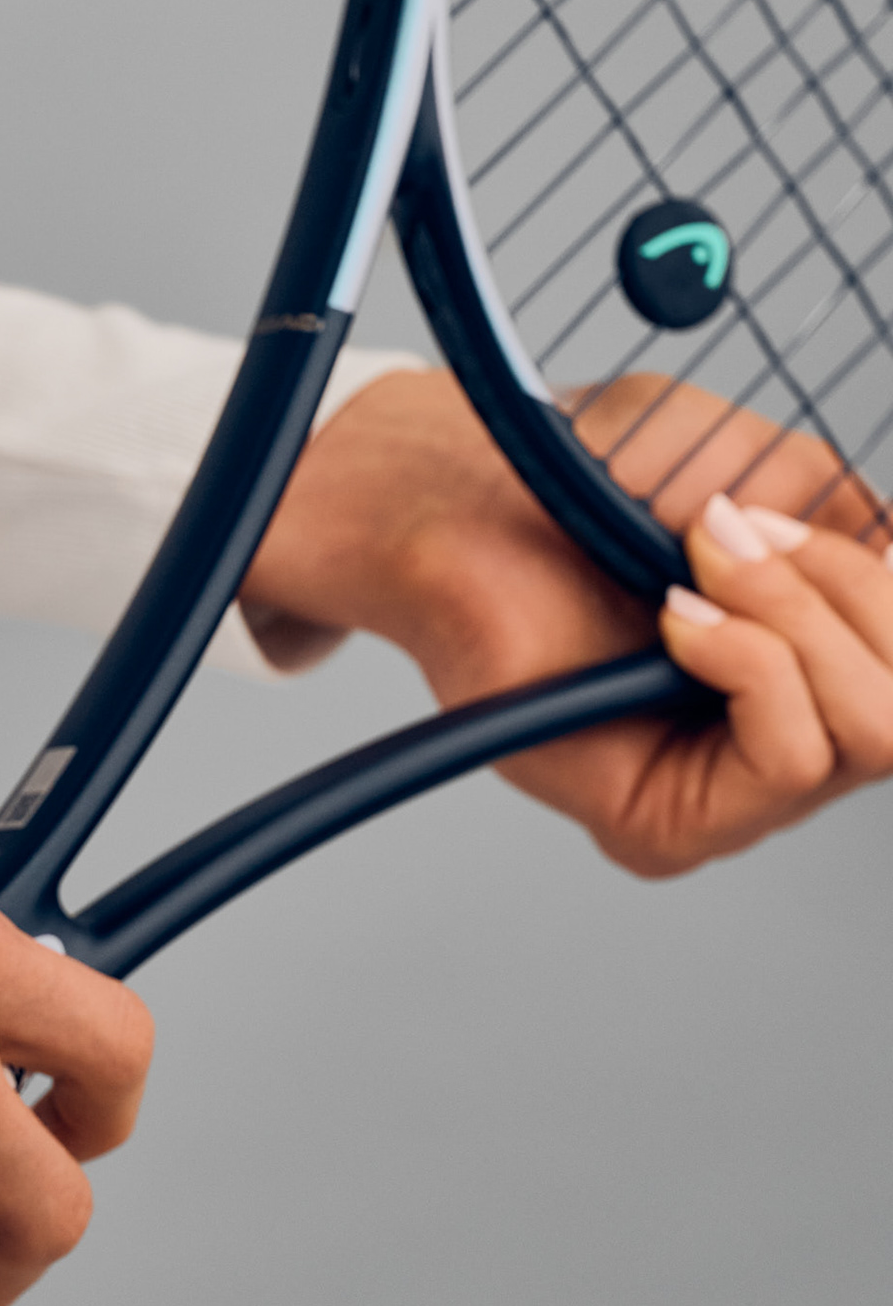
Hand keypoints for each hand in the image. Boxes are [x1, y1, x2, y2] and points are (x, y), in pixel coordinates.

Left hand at [240, 367, 892, 875]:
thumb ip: (841, 520)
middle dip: (848, 592)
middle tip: (737, 534)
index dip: (884, 577)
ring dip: (796, 617)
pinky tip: (677, 617)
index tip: (799, 512)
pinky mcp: (667, 830)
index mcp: (815, 671)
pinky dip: (752, 662)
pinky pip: (788, 758)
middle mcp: (785, 750)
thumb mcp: (751, 474)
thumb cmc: (584, 494)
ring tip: (700, 563)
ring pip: (870, 731)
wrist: (456, 513)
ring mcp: (729, 804)